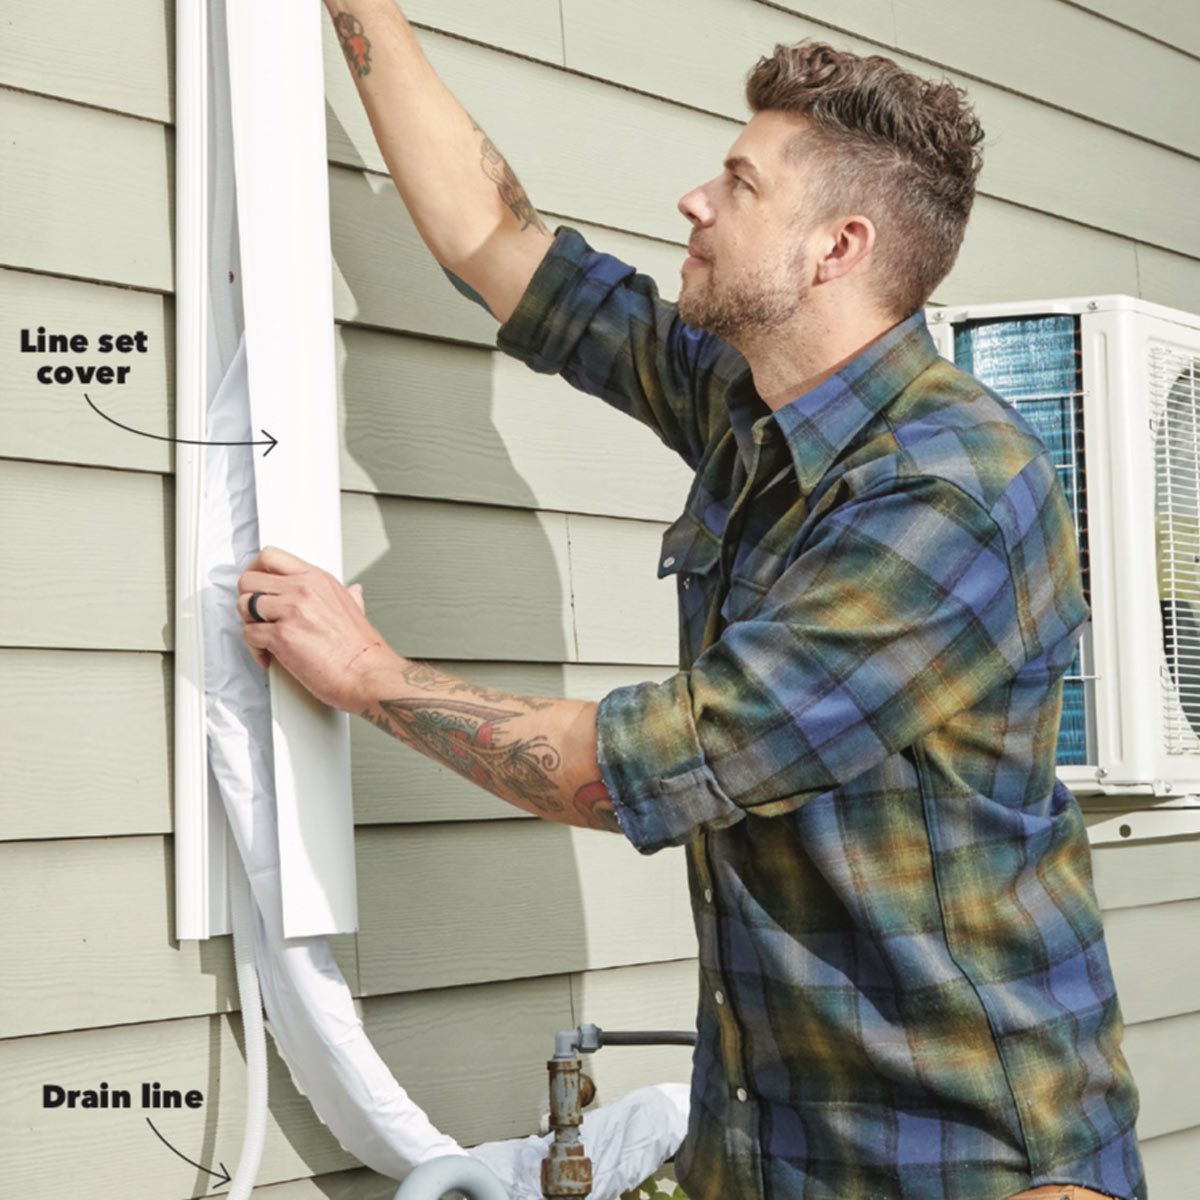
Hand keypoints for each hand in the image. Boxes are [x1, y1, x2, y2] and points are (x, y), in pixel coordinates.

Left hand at [237, 545, 398, 711]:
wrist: (367, 673)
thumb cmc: (361, 648)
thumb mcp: (356, 608)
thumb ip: (348, 596)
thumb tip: (354, 592)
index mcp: (318, 579)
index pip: (271, 557)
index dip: (256, 571)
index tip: (256, 584)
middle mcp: (302, 589)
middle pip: (249, 579)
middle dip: (247, 598)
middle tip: (256, 614)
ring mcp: (291, 611)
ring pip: (243, 605)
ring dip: (248, 623)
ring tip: (262, 635)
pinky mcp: (281, 636)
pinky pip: (249, 635)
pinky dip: (254, 648)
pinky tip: (267, 654)